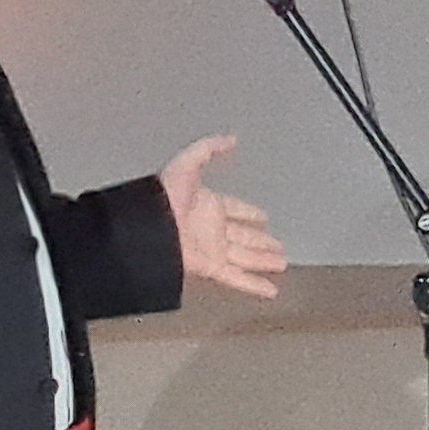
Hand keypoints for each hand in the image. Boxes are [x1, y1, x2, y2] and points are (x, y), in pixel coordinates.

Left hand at [161, 135, 287, 297]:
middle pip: (243, 237)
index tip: (262, 216)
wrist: (147, 226)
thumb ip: (208, 148)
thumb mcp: (187, 163)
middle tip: (277, 245)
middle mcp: (211, 229)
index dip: (248, 212)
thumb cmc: (162, 197)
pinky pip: (237, 278)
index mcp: (207, 205)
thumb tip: (229, 140)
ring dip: (263, 262)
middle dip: (261, 241)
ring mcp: (212, 249)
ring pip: (245, 258)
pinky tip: (270, 289)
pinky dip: (255, 285)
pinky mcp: (210, 267)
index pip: (234, 209)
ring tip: (281, 264)